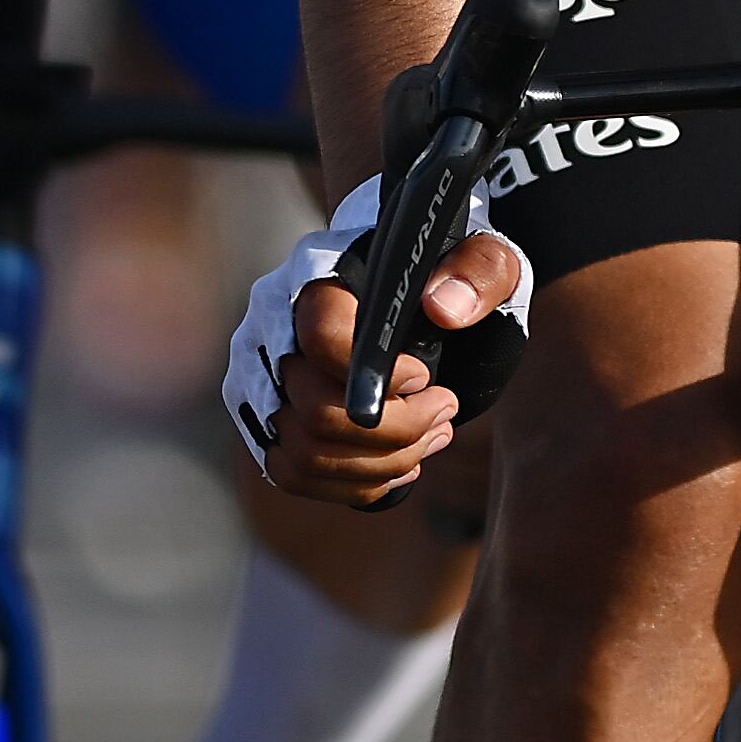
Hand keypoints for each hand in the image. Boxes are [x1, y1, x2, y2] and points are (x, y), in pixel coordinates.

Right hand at [258, 231, 522, 507]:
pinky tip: (401, 464)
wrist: (412, 290)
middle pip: (315, 412)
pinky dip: (354, 482)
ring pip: (303, 454)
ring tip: (433, 437)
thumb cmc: (443, 274)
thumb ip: (477, 269)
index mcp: (316, 274)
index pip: (321, 334)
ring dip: (381, 462)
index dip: (380, 375)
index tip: (424, 376)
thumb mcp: (481, 259)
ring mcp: (259, 377)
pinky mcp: (264, 420)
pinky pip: (293, 474)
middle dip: (396, 430)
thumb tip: (444, 309)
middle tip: (444, 412)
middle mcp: (272, 327)